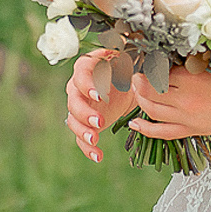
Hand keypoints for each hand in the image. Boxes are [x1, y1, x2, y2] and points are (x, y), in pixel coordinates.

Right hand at [64, 49, 136, 163]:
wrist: (132, 83)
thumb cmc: (131, 67)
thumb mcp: (134, 59)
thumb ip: (133, 57)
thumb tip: (137, 55)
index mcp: (90, 66)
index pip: (81, 72)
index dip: (87, 85)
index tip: (99, 96)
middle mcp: (80, 86)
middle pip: (73, 99)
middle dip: (84, 112)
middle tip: (99, 122)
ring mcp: (81, 105)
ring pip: (72, 119)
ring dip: (82, 131)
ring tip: (95, 139)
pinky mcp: (85, 122)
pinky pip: (81, 136)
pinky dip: (87, 147)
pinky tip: (98, 156)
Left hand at [125, 64, 210, 139]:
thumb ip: (193, 61)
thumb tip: (171, 58)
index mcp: (193, 77)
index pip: (158, 70)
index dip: (147, 63)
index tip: (142, 56)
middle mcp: (187, 99)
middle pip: (149, 89)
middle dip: (138, 80)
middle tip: (133, 71)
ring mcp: (190, 118)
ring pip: (152, 109)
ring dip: (140, 98)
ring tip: (136, 89)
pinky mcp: (196, 130)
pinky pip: (164, 132)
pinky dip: (147, 128)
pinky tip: (135, 122)